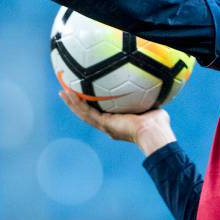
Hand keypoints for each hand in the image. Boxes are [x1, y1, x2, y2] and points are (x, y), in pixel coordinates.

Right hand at [59, 89, 176, 156]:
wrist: (153, 131)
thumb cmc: (157, 122)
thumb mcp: (150, 107)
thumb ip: (147, 99)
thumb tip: (153, 88)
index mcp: (118, 123)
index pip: (101, 112)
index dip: (92, 105)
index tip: (85, 95)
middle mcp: (109, 126)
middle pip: (87, 113)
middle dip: (76, 104)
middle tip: (66, 93)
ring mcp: (105, 126)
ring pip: (83, 113)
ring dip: (72, 103)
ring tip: (62, 92)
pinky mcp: (104, 123)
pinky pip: (87, 112)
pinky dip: (77, 103)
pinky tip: (69, 94)